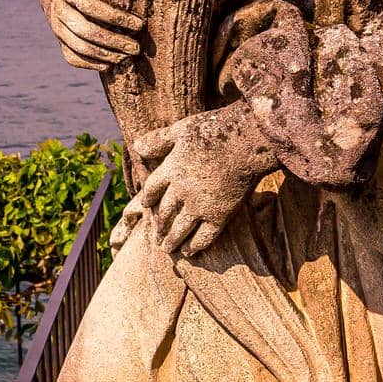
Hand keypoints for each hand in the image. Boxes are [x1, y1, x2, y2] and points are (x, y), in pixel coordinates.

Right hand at [40, 0, 142, 70]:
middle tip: (136, 47)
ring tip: (127, 56)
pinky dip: (90, 64)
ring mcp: (57, 29)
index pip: (92, 8)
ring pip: (81, 48)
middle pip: (87, 32)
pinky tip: (110, 64)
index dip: (116, 17)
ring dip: (106, 55)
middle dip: (114, 41)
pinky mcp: (59, 40)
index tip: (138, 23)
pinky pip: (72, 57)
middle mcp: (59, 13)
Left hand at [110, 106, 275, 255]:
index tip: (146, 206)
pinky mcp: (219, 215)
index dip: (148, 197)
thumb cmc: (214, 129)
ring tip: (166, 249)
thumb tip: (137, 146)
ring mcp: (200, 205)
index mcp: (171, 169)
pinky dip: (195, 246)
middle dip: (159, 225)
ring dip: (172, 240)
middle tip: (155, 237)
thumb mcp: (181, 129)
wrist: (245, 141)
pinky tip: (189, 252)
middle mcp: (182, 190)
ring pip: (180, 228)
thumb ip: (159, 140)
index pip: (152, 188)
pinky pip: (204, 236)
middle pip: (164, 212)